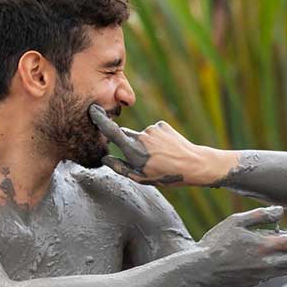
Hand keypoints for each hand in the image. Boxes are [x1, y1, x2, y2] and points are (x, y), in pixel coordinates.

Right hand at [89, 105, 216, 185]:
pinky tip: (168, 148)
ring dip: (146, 143)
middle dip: (129, 143)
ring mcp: (152, 129)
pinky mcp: (162, 125)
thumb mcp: (141, 177)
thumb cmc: (166, 175)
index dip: (100, 119)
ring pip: (142, 134)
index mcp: (133, 151)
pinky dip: (157, 138)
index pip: (111, 132)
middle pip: (125, 134)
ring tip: (161, 156)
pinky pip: (154, 131)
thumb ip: (120, 167)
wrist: (194, 164)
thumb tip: (104, 158)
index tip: (92, 109)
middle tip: (145, 158)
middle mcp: (141, 137)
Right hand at [197, 206, 286, 286]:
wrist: (200, 269)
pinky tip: (270, 257)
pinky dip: (278, 266)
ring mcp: (261, 276)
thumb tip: (280, 211)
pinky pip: (273, 275)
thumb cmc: (216, 242)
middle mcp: (267, 264)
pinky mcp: (254, 283)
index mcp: (264, 246)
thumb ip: (260, 215)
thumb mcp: (236, 221)